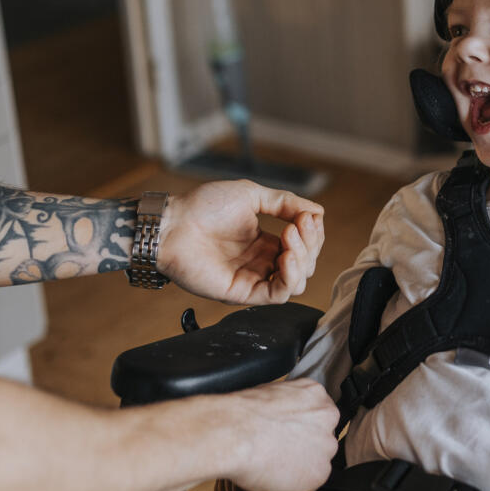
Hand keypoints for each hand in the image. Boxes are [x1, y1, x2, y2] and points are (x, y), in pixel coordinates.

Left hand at [158, 179, 324, 303]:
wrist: (172, 224)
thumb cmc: (203, 206)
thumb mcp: (250, 195)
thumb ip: (284, 203)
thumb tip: (317, 211)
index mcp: (264, 242)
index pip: (304, 246)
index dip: (312, 233)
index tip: (308, 216)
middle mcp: (261, 262)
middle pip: (305, 264)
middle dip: (310, 244)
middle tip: (298, 225)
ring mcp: (253, 278)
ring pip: (297, 282)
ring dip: (303, 260)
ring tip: (290, 238)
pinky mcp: (243, 292)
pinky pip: (278, 295)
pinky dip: (290, 278)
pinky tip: (286, 257)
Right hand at [209, 379, 339, 490]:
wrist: (235, 434)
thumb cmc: (244, 414)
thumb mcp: (272, 392)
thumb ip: (289, 404)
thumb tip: (285, 416)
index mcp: (316, 394)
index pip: (318, 413)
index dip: (302, 425)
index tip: (290, 432)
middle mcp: (327, 419)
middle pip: (322, 436)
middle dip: (306, 444)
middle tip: (282, 448)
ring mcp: (325, 447)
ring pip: (318, 459)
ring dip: (302, 463)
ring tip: (275, 462)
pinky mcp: (318, 473)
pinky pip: (310, 481)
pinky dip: (295, 482)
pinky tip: (276, 474)